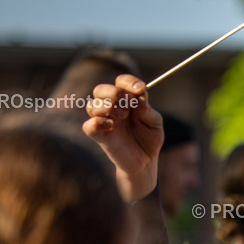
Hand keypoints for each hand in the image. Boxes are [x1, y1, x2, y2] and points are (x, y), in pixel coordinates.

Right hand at [83, 74, 163, 201]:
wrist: (146, 161)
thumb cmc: (149, 139)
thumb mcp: (155, 123)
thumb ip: (148, 110)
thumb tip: (140, 97)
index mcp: (126, 100)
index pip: (121, 81)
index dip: (128, 82)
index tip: (140, 89)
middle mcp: (112, 108)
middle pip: (100, 89)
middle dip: (115, 93)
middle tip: (129, 105)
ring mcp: (104, 121)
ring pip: (91, 105)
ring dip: (108, 107)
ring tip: (123, 117)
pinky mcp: (100, 137)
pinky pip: (88, 126)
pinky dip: (96, 123)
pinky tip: (110, 126)